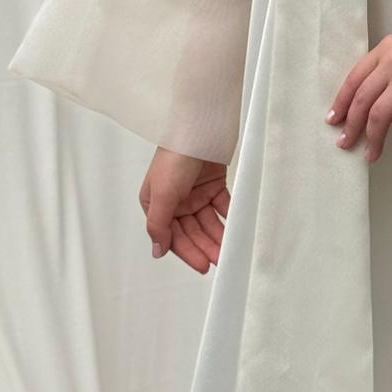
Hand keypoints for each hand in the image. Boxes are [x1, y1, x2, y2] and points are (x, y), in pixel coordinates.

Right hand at [139, 147, 230, 274]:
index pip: (173, 236)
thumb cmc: (175, 154)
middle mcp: (174, 200)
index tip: (203, 265)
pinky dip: (228, 217)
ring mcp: (195, 192)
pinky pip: (222, 206)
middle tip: (219, 260)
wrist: (200, 126)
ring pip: (208, 221)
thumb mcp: (161, 194)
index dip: (188, 251)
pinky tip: (235, 228)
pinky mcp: (213, 184)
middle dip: (205, 246)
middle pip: (192, 231)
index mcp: (156, 203)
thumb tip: (158, 251)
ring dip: (218, 236)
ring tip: (229, 250)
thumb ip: (159, 225)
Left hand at [325, 34, 391, 162]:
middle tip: (345, 144)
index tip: (334, 120)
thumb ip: (389, 74)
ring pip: (377, 115)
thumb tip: (361, 109)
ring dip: (372, 139)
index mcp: (388, 48)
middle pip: (362, 98)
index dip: (342, 101)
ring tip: (371, 155)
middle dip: (351, 125)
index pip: (355, 77)